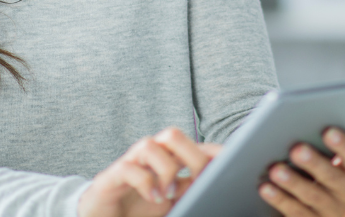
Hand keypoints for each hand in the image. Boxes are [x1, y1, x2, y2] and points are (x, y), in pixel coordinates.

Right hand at [79, 127, 221, 216]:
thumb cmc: (139, 209)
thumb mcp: (173, 202)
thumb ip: (190, 192)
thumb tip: (217, 188)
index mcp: (169, 160)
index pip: (195, 146)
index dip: (215, 152)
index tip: (233, 165)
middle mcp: (150, 156)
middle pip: (172, 135)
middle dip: (192, 156)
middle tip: (198, 181)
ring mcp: (130, 164)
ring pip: (150, 144)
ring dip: (165, 169)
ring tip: (168, 195)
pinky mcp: (111, 177)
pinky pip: (128, 168)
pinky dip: (145, 182)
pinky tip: (154, 198)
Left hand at [258, 128, 344, 216]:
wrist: (315, 206)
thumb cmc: (320, 170)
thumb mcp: (332, 156)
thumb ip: (336, 140)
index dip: (343, 145)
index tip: (327, 130)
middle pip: (335, 180)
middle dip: (315, 164)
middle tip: (296, 149)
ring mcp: (333, 214)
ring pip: (314, 199)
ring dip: (294, 183)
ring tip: (275, 169)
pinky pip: (297, 214)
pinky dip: (281, 200)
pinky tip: (266, 188)